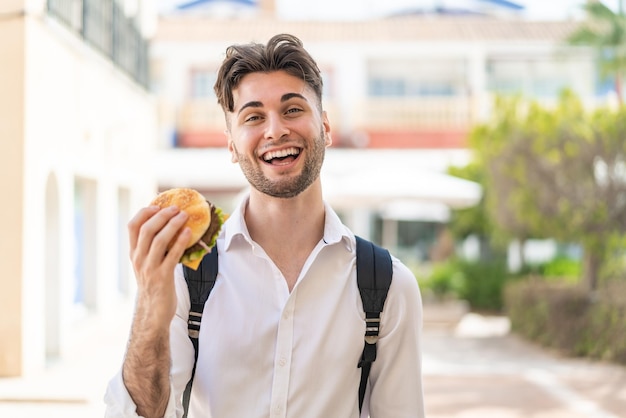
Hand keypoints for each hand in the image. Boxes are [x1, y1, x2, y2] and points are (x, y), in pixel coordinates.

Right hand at [127, 205, 190, 326]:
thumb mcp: (147, 265)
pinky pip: (172, 255)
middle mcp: (139, 259)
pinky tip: (188, 233)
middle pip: (146, 229)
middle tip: (176, 208)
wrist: (153, 313)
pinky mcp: (163, 277)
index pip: (132, 227)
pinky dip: (180, 241)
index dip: (144, 212)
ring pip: (158, 240)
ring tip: (184, 216)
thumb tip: (169, 226)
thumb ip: (152, 248)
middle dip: (162, 215)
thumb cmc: (155, 286)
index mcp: (134, 254)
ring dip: (172, 225)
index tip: (157, 205)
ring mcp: (149, 268)